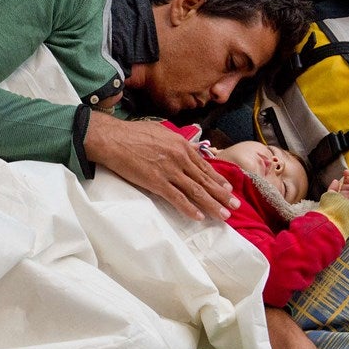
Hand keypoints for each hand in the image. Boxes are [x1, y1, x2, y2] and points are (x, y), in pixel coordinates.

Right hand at [82, 112, 239, 220]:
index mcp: (181, 145)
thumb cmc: (132, 133)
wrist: (113, 138)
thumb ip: (174, 141)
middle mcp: (180, 158)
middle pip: (205, 180)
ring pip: (196, 191)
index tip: (227, 188)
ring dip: (212, 205)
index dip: (217, 179)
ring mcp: (170, 171)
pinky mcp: (157, 182)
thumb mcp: (160, 131)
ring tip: (224, 216)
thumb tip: (180, 145)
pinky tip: (199, 217)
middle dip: (222, 195)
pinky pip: (177, 198)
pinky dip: (189, 208)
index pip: (204, 166)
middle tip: (235, 206)